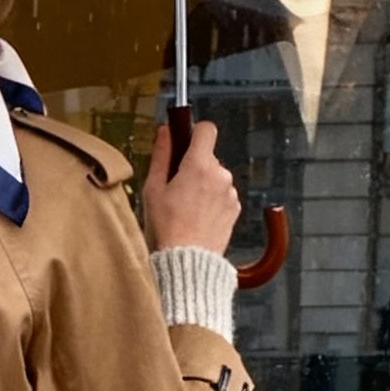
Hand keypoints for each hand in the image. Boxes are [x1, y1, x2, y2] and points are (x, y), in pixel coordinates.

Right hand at [144, 117, 240, 254]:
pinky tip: (198, 218)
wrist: (187, 261)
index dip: (195, 133)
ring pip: (216, 177)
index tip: (185, 143)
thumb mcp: (154, 189)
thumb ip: (161, 155)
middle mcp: (220, 175)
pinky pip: (223, 195)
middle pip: (209, 157)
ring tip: (187, 208)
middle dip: (194, 166)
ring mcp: (230, 193)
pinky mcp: (235, 209)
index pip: (206, 129)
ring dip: (204, 185)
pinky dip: (213, 201)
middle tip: (177, 188)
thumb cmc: (167, 228)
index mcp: (199, 165)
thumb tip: (165, 133)